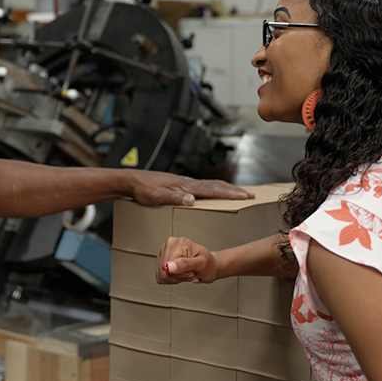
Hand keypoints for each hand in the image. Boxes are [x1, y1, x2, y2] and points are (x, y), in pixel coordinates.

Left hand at [130, 172, 249, 206]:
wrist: (132, 181)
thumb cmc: (143, 189)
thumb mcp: (157, 196)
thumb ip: (174, 197)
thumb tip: (192, 200)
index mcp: (186, 186)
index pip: (212, 190)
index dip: (230, 194)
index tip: (245, 196)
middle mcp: (188, 183)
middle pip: (216, 185)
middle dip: (234, 190)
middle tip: (249, 194)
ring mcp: (184, 183)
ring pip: (210, 185)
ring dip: (226, 189)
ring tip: (237, 193)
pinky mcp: (180, 185)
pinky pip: (203, 187)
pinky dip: (214, 189)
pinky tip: (213, 192)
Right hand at [156, 236, 218, 284]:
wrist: (210, 266)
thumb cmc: (208, 265)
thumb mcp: (201, 265)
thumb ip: (185, 264)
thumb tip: (167, 266)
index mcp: (180, 243)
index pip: (168, 266)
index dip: (180, 274)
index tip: (192, 270)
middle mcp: (170, 244)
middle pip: (164, 271)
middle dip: (179, 276)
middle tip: (190, 271)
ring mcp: (165, 251)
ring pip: (162, 274)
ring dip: (176, 278)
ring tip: (187, 271)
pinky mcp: (162, 259)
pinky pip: (161, 276)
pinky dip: (172, 278)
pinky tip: (181, 273)